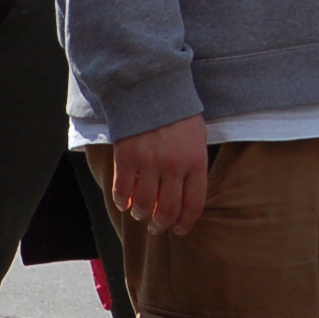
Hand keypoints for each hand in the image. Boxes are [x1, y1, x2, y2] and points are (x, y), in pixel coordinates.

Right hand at [109, 115, 208, 235]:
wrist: (150, 88)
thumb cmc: (176, 113)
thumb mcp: (196, 137)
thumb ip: (193, 166)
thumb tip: (183, 196)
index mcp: (196, 161)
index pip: (194, 204)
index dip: (185, 222)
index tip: (179, 229)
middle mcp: (174, 165)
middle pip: (167, 209)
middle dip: (161, 224)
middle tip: (156, 227)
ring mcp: (149, 163)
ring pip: (144, 204)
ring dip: (140, 214)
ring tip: (139, 213)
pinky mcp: (126, 158)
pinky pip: (122, 190)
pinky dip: (122, 201)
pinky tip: (124, 202)